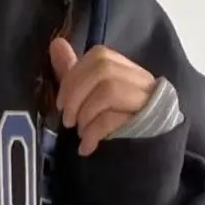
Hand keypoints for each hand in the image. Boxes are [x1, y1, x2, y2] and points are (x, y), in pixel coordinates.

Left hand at [50, 39, 156, 156]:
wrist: (143, 160)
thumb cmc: (115, 127)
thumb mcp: (90, 98)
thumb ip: (74, 73)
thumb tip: (56, 43)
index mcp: (127, 70)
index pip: (99, 55)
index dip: (74, 76)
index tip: (60, 102)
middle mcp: (140, 80)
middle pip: (103, 68)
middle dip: (76, 94)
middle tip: (67, 120)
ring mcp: (146, 100)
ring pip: (109, 89)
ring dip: (85, 112)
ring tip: (79, 132)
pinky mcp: (148, 123)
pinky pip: (115, 118)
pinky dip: (93, 132)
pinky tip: (86, 147)